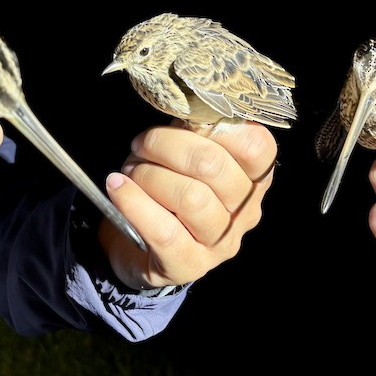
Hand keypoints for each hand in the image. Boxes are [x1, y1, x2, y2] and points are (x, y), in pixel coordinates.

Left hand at [101, 119, 278, 289]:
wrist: (137, 245)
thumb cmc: (166, 186)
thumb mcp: (184, 153)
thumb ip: (194, 131)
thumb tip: (187, 108)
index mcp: (254, 180)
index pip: (257, 146)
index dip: (218, 126)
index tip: (185, 121)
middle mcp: (245, 213)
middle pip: (215, 167)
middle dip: (167, 145)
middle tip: (142, 145)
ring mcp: (221, 244)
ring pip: (191, 198)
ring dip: (150, 175)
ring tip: (131, 171)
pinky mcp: (189, 266)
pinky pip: (163, 231)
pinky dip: (134, 203)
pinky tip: (118, 188)